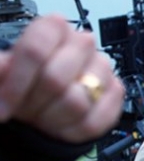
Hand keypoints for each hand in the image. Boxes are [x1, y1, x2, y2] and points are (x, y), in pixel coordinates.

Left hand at [0, 14, 123, 142]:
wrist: (46, 103)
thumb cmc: (26, 86)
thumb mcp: (4, 75)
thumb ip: (2, 69)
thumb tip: (5, 68)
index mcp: (53, 29)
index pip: (35, 50)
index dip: (17, 83)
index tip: (5, 104)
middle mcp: (82, 44)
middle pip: (55, 79)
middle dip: (34, 103)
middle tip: (25, 111)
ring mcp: (103, 70)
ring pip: (77, 102)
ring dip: (53, 119)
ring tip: (44, 117)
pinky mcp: (115, 94)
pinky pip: (95, 121)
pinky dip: (73, 131)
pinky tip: (62, 125)